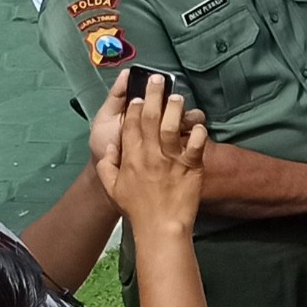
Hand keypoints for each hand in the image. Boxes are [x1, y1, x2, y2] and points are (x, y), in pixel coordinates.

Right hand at [95, 70, 206, 240]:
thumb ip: (107, 165)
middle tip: (158, 79)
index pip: (129, 126)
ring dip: (175, 108)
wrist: (160, 227)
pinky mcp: (191, 167)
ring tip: (178, 96)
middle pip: (149, 118)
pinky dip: (198, 132)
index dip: (133, 108)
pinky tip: (199, 125)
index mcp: (131, 158)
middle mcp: (150, 154)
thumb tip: (110, 146)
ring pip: (171, 126)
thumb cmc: (137, 208)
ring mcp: (171, 159)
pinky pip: (196, 144)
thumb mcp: (113, 188)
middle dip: (153, 95)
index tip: (136, 97)